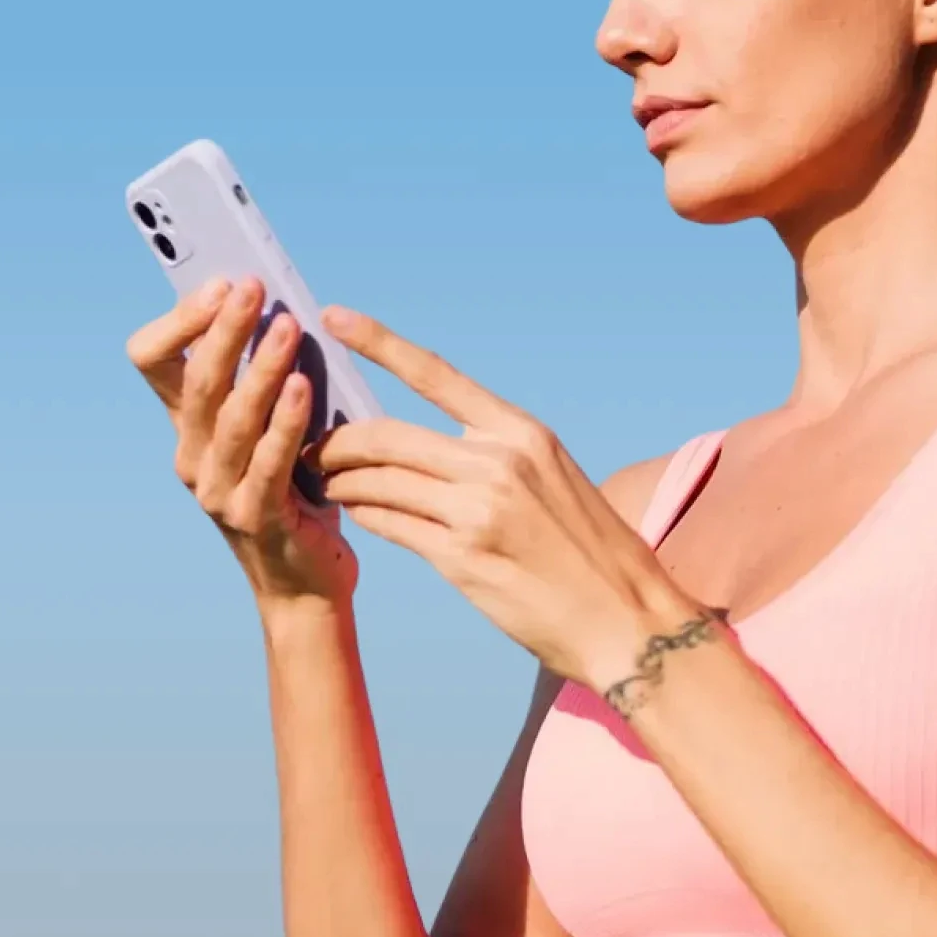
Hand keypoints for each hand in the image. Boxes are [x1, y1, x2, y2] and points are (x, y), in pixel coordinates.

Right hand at [125, 276, 358, 609]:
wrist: (304, 584)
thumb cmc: (295, 492)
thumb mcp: (270, 429)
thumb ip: (267, 379)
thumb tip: (281, 305)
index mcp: (187, 425)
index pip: (151, 360)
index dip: (180, 320)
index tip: (220, 282)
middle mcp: (191, 455)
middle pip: (196, 381)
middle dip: (224, 329)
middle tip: (254, 288)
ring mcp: (218, 490)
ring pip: (232, 417)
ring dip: (261, 368)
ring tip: (288, 328)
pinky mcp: (255, 518)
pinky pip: (268, 461)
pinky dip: (286, 420)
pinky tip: (306, 387)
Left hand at [306, 305, 701, 691]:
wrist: (624, 619)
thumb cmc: (586, 551)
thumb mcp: (550, 479)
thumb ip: (492, 455)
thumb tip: (424, 445)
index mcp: (521, 432)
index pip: (434, 373)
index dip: (378, 341)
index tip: (334, 317)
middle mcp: (498, 461)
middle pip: (385, 435)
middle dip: (337, 440)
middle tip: (312, 447)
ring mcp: (477, 510)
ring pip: (377, 481)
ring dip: (340, 481)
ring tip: (325, 483)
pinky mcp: (461, 557)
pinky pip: (388, 524)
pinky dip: (363, 514)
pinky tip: (356, 513)